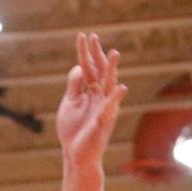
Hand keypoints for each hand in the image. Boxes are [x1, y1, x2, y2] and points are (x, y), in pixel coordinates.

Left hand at [55, 33, 126, 169]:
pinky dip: (115, 98)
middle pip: (100, 71)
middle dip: (97, 54)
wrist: (76, 154)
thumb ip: (74, 85)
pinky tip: (121, 87)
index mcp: (91, 91)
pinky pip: (111, 108)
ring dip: (112, 70)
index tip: (82, 36)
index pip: (88, 67)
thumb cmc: (73, 130)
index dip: (85, 52)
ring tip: (114, 53)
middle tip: (94, 36)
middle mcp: (100, 96)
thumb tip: (79, 66)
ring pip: (109, 85)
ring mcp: (103, 107)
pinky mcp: (104, 121)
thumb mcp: (70, 103)